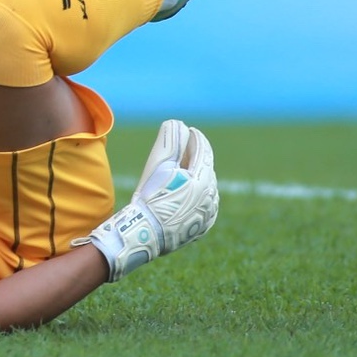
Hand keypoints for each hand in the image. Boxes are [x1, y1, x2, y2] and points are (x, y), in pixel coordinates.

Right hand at [76, 120, 219, 280]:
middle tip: (182, 149)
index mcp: (203, 180)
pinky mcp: (203, 227)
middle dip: (195, 157)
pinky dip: (197, 196)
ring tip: (181, 171)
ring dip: (196, 177)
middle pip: (205, 169)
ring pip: (207, 187)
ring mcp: (209, 214)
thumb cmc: (149, 196)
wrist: (144, 233)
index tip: (190, 131)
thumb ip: (171, 140)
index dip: (196, 138)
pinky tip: (184, 193)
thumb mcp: (158, 164)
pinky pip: (205, 205)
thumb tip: (179, 124)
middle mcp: (212, 197)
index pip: (204, 151)